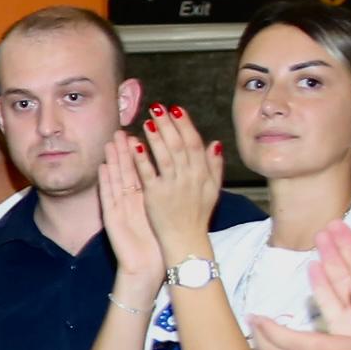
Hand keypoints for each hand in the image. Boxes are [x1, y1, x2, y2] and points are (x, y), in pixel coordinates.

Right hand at [97, 129, 165, 291]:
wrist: (147, 268)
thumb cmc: (159, 242)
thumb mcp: (169, 213)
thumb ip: (174, 191)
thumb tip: (182, 174)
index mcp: (146, 197)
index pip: (145, 169)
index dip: (145, 150)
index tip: (147, 131)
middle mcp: (131, 200)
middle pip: (128, 170)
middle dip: (126, 149)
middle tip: (123, 130)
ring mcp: (120, 208)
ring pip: (117, 179)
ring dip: (113, 160)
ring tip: (111, 141)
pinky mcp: (112, 219)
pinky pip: (108, 197)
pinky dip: (106, 182)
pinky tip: (104, 167)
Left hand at [138, 106, 223, 259]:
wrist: (187, 242)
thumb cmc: (198, 216)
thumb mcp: (212, 190)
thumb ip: (214, 166)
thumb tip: (215, 143)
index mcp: (202, 174)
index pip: (194, 143)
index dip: (185, 125)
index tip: (176, 110)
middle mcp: (190, 178)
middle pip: (179, 145)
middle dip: (168, 125)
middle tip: (158, 108)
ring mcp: (173, 187)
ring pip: (165, 157)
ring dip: (156, 138)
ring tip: (146, 121)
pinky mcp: (156, 197)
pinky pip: (148, 174)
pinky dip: (142, 159)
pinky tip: (134, 145)